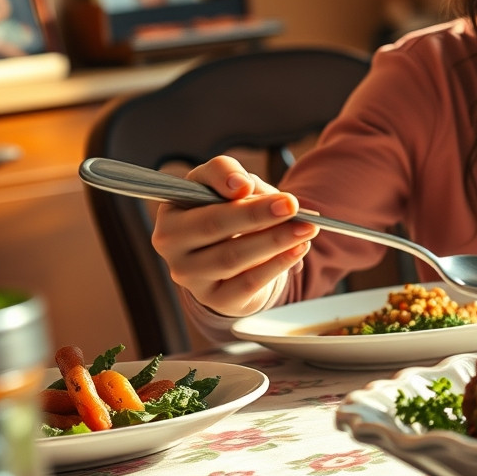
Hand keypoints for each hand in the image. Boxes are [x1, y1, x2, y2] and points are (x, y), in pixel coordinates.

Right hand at [149, 155, 319, 316]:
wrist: (232, 260)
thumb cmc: (227, 215)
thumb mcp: (228, 187)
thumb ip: (230, 176)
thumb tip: (242, 186)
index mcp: (172, 210)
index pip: (195, 187)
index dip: (221, 181)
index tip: (248, 184)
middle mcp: (172, 244)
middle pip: (213, 225)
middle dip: (256, 214)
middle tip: (291, 206)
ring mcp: (191, 276)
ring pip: (232, 256)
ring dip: (274, 240)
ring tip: (305, 228)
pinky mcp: (215, 299)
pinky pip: (247, 283)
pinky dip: (276, 265)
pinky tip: (298, 250)